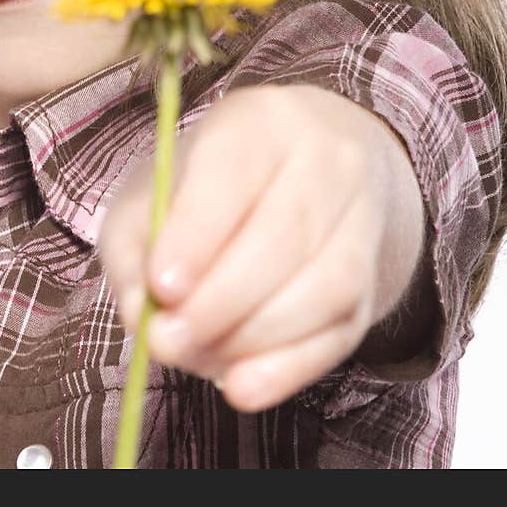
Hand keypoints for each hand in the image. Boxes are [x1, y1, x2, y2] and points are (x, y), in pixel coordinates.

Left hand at [97, 82, 396, 413]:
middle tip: (167, 339)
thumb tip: (142, 315)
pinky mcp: (372, 281)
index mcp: (261, 119)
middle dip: (221, 299)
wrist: (300, 169)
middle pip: (286, 233)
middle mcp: (326, 158)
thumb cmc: (207, 184)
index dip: (199, 232)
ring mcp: (361, 218)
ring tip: (193, 357)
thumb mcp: (152, 191)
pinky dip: (289, 369)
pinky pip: (343, 331)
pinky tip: (242, 386)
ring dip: (253, 337)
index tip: (163, 286)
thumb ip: (133, 247)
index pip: (235, 171)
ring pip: (325, 285)